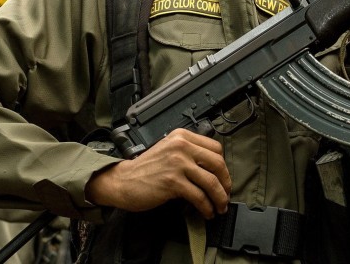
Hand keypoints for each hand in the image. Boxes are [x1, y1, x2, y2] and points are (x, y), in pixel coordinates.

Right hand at [86, 128, 230, 218]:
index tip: (224, 178)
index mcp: (182, 136)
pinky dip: (206, 207)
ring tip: (219, 207)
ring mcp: (177, 163)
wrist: (123, 180)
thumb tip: (214, 169)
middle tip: (226, 195)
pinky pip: (199, 196)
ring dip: (219, 198)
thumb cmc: (146, 169)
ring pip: (211, 182)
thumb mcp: (168, 150)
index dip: (223, 166)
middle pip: (217, 164)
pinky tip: (207, 212)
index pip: (215, 148)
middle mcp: (181, 146)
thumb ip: (189, 152)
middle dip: (226, 183)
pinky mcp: (173, 182)